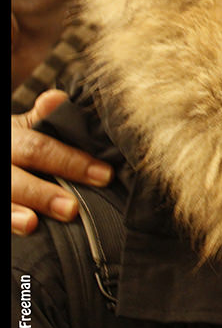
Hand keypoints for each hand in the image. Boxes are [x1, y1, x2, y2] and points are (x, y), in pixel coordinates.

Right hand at [11, 89, 111, 234]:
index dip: (70, 162)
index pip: (39, 148)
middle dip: (42, 193)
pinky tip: (22, 228)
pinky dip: (7, 219)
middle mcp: (0, 159)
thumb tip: (57, 99)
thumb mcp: (27, 127)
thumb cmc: (19, 144)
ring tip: (31, 224)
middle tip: (71, 209)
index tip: (104, 176)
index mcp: (12, 137)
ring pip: (2, 194)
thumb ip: (45, 118)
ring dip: (13, 212)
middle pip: (15, 177)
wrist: (0, 157)